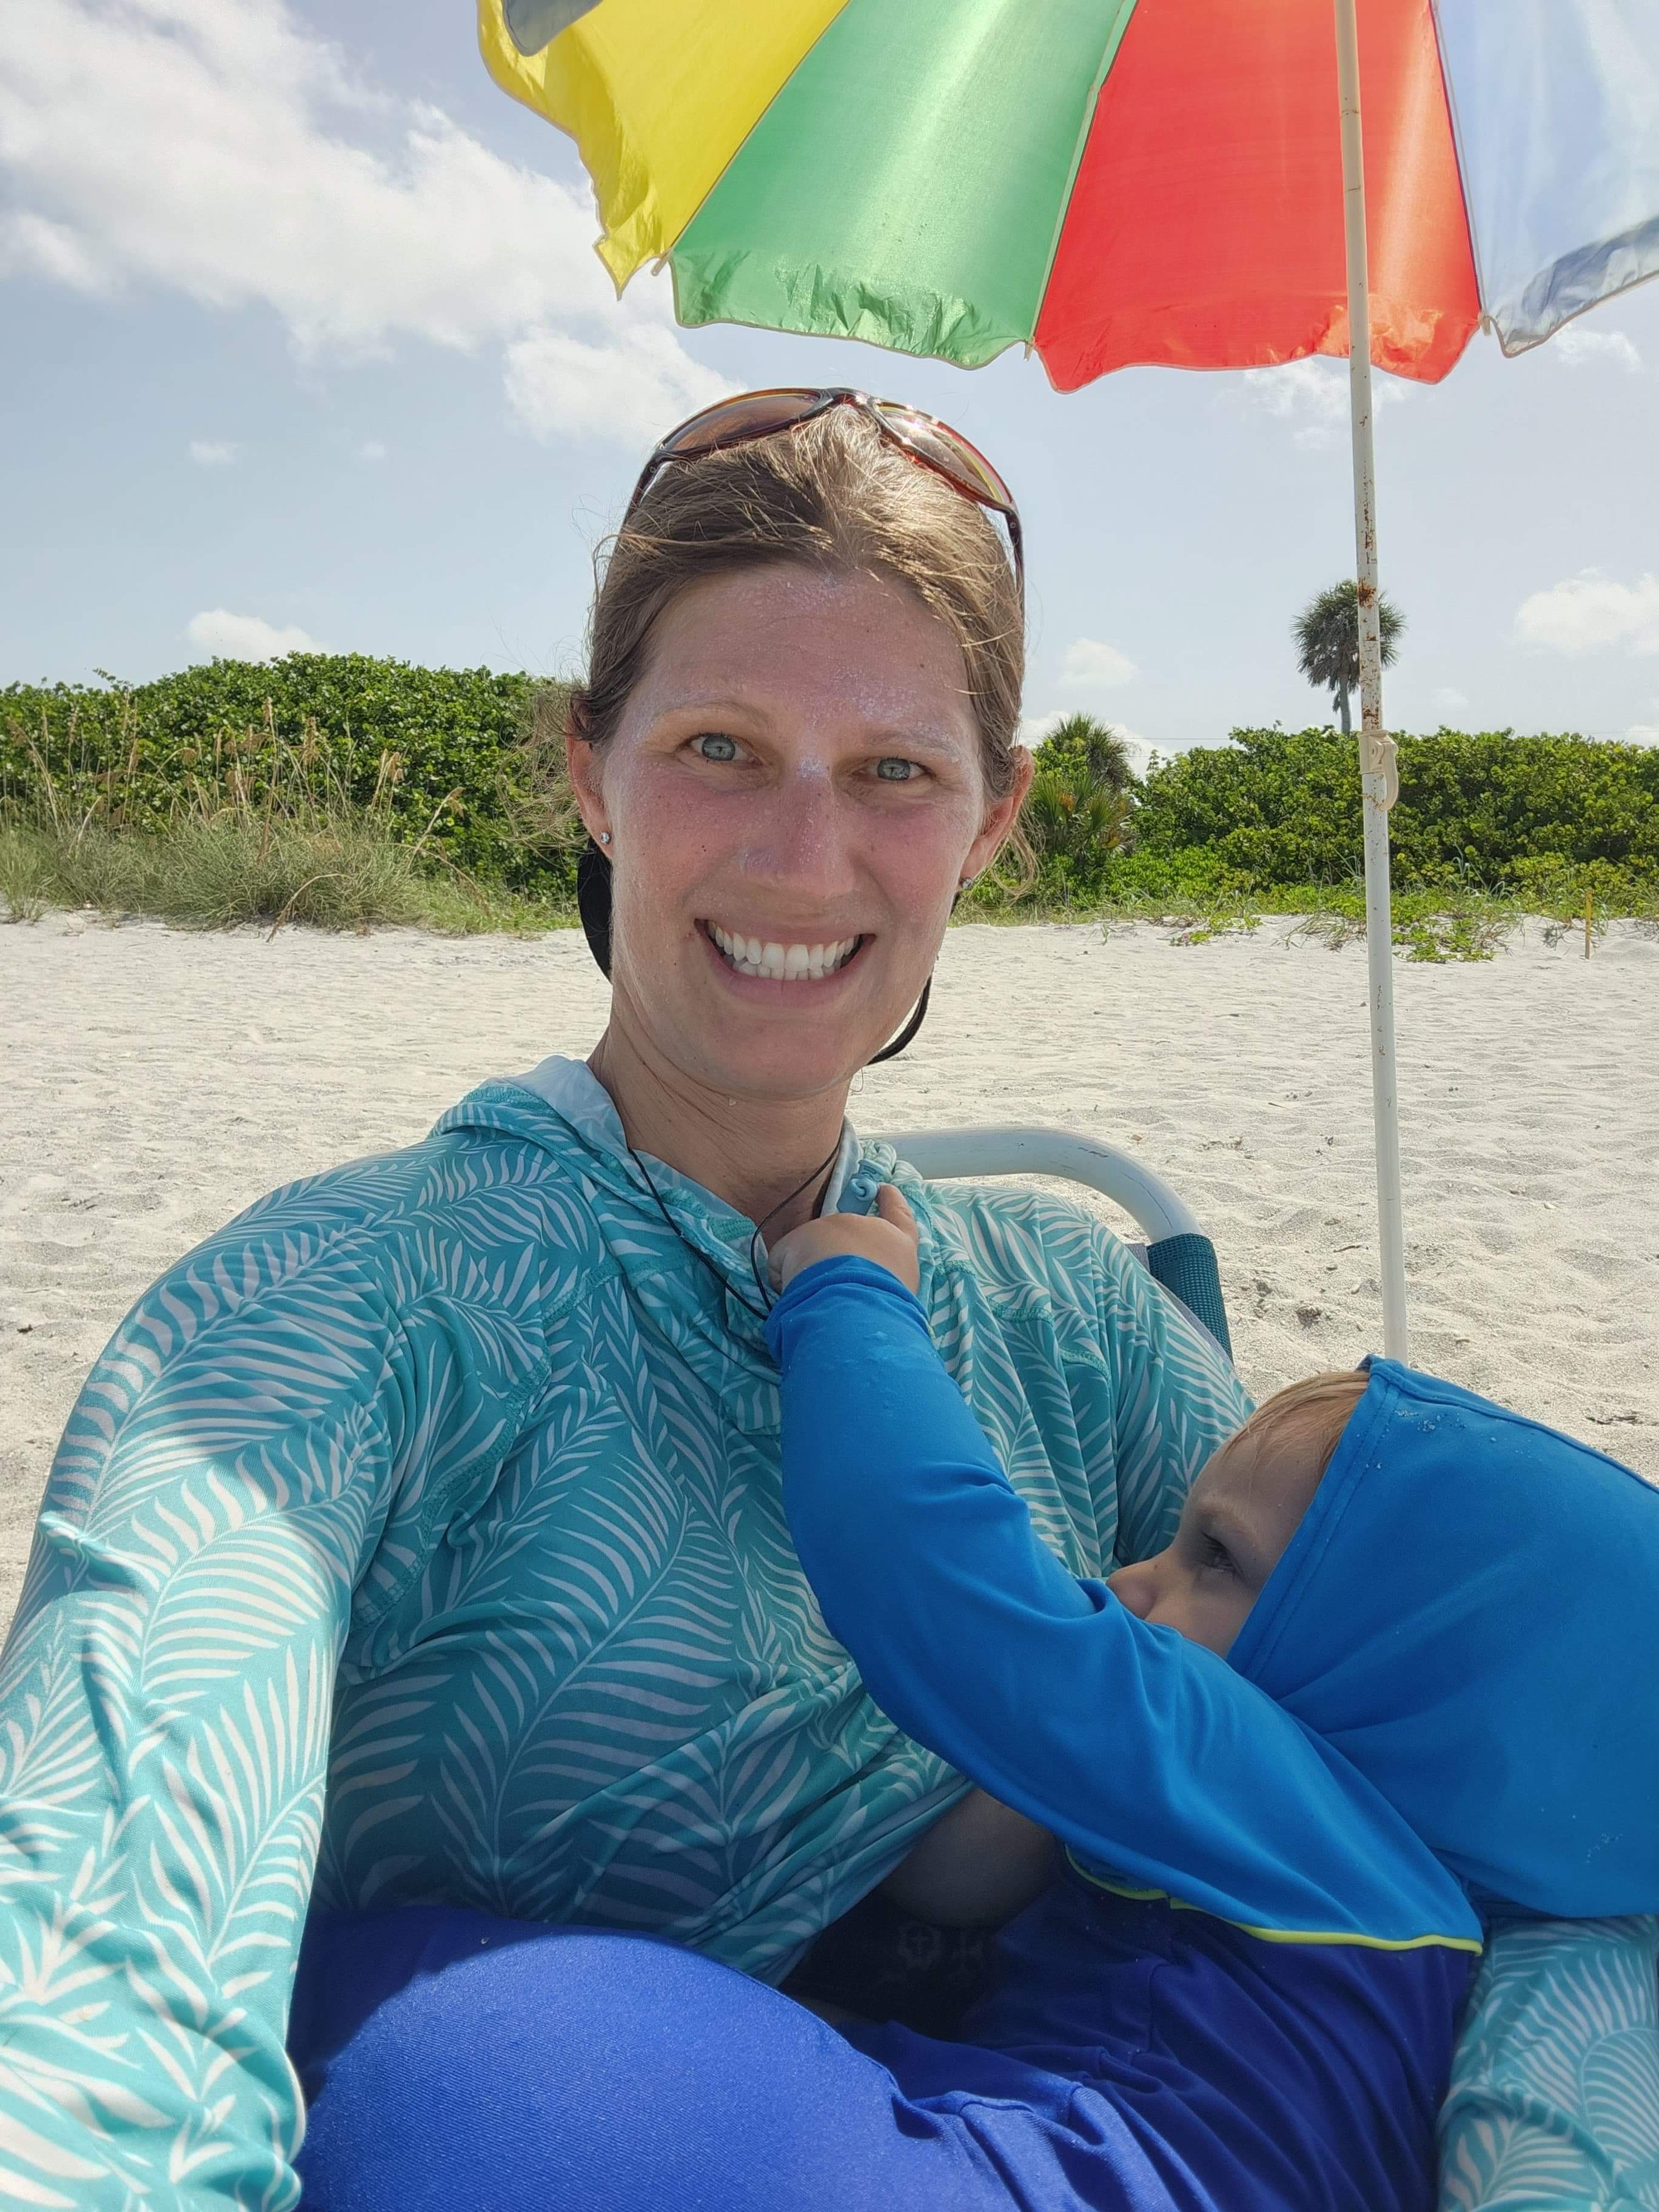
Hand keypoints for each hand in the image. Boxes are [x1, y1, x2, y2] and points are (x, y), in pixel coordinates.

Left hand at [768, 1183, 920, 1295]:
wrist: (857, 1304)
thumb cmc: (887, 1302)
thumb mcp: (900, 1291)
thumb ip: (886, 1279)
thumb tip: (863, 1280)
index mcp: (897, 1243)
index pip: (898, 1215)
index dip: (890, 1201)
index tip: (884, 1189)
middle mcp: (865, 1227)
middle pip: (850, 1233)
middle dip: (838, 1252)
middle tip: (836, 1284)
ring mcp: (831, 1227)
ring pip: (816, 1249)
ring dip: (812, 1269)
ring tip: (815, 1297)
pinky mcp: (798, 1237)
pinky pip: (786, 1259)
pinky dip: (785, 1278)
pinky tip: (791, 1294)